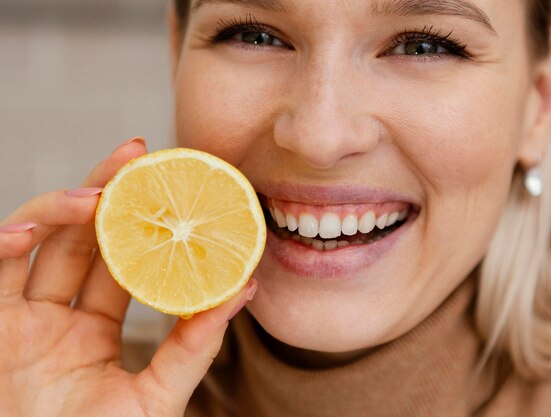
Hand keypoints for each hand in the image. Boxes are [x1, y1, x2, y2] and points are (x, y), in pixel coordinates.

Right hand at [0, 139, 255, 416]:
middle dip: (105, 191)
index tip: (170, 185)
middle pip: (81, 238)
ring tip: (97, 194)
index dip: (142, 223)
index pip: (120, 261)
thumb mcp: (158, 395)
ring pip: (38, 243)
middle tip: (136, 154)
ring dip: (62, 209)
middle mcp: (58, 317)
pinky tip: (26, 231)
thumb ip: (194, 347)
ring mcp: (23, 320)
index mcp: (95, 329)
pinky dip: (2, 246)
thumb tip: (244, 290)